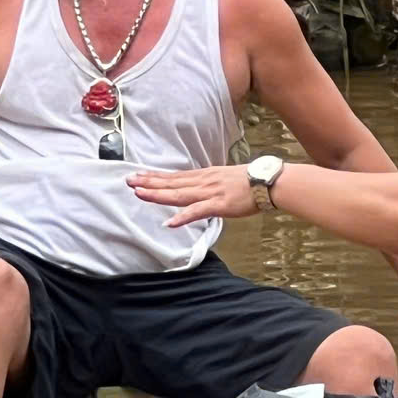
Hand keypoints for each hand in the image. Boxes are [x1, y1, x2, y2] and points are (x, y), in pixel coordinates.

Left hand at [130, 164, 261, 225]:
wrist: (268, 182)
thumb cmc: (250, 181)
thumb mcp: (225, 178)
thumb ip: (210, 184)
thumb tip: (201, 189)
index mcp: (204, 176)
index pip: (175, 176)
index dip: (155, 176)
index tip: (138, 175)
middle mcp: (203, 182)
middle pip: (171, 183)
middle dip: (149, 182)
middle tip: (128, 181)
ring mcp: (210, 193)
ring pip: (179, 194)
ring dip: (158, 194)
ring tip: (140, 194)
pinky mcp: (219, 205)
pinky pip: (197, 211)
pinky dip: (183, 217)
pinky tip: (170, 222)